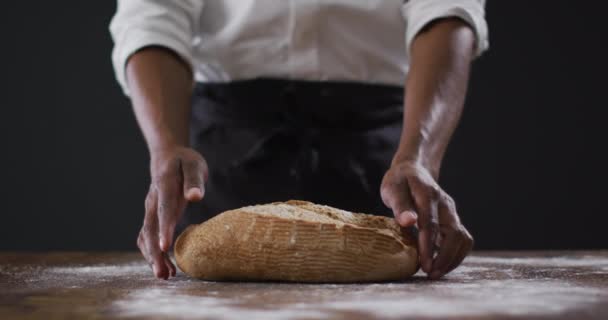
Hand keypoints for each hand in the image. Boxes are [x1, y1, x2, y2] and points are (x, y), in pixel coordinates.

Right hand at [137, 146, 207, 278]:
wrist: (167, 156)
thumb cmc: (185, 161)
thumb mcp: (194, 165)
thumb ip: (195, 180)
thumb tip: (195, 197)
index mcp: (164, 186)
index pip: (164, 209)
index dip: (163, 229)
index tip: (164, 247)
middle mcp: (153, 200)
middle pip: (150, 228)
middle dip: (154, 252)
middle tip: (162, 273)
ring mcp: (149, 209)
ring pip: (146, 236)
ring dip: (153, 257)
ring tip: (166, 276)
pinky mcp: (152, 216)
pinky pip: (148, 237)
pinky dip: (153, 253)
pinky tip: (167, 267)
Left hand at [381, 161, 472, 278]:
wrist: (413, 170)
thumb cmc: (399, 181)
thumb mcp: (393, 188)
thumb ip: (401, 205)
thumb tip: (409, 221)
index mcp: (428, 195)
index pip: (431, 224)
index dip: (428, 247)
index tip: (424, 265)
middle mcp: (445, 205)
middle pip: (454, 234)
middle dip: (445, 257)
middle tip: (431, 274)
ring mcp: (452, 212)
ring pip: (462, 239)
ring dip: (452, 258)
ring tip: (436, 273)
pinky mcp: (453, 220)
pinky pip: (461, 240)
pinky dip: (455, 254)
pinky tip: (440, 264)